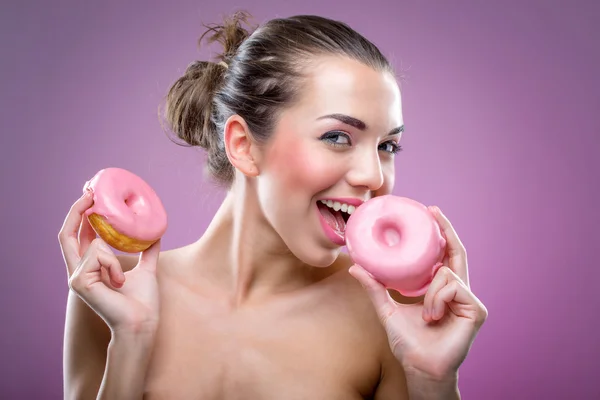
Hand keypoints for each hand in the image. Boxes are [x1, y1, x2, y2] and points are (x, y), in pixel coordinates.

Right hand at [58, 190, 161, 334]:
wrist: (141, 322)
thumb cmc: (142, 302)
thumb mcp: (146, 269)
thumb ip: (147, 251)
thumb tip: (156, 233)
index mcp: (91, 267)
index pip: (79, 235)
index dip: (82, 214)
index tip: (94, 195)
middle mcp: (78, 270)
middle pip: (66, 233)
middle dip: (77, 210)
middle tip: (91, 191)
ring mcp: (75, 276)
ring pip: (95, 244)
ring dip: (115, 258)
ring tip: (123, 280)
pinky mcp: (77, 281)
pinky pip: (99, 255)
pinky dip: (114, 265)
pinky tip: (119, 283)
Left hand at [349, 206, 487, 379]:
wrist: (420, 367)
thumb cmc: (408, 342)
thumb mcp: (387, 309)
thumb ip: (375, 287)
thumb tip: (356, 267)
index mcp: (440, 289)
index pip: (444, 256)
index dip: (440, 233)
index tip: (430, 213)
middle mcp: (457, 291)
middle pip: (456, 253)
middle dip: (446, 230)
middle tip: (434, 212)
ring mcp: (469, 300)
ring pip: (447, 274)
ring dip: (430, 292)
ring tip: (425, 314)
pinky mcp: (476, 310)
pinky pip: (453, 288)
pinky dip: (437, 300)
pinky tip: (432, 317)